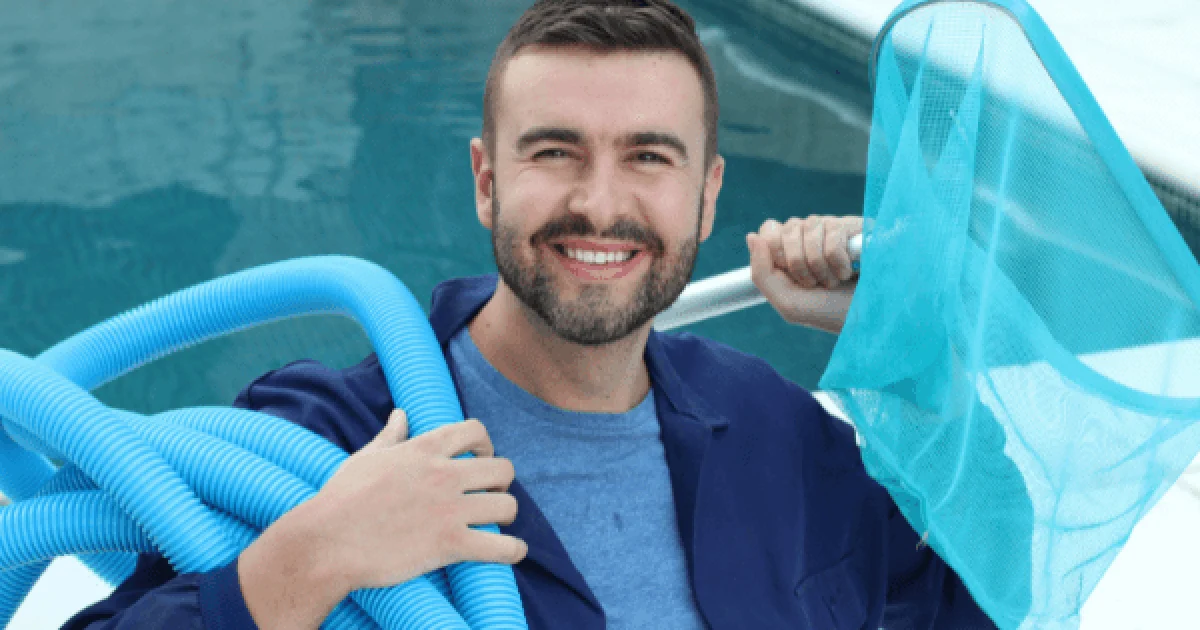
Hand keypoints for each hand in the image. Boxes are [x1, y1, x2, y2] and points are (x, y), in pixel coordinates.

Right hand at [239, 410, 525, 628]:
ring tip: (496, 523)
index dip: (486, 444)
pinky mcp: (450, 544)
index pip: (475, 431)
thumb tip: (400, 415)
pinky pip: (501, 546)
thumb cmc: (341, 499)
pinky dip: (512, 551)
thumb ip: (390, 436)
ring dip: (506, 515)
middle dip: (501, 481)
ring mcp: (450, 509)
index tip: (481, 459)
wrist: (326, 542)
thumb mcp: (366, 458)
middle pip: (502, 468)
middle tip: (490, 494)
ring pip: (507, 505)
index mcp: (424, 450)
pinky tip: (512, 552)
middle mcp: (444, 474)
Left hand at [746, 216, 862, 333]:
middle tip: (815, 284)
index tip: (791, 278)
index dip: (777, 255)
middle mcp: (809, 234)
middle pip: (787, 229)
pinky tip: (849, 272)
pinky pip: (833, 235)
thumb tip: (752, 236)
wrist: (869, 318)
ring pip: (809, 229)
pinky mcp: (855, 226)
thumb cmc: (828, 311)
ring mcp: (832, 227)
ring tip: (834, 281)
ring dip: (821, 267)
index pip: (769, 230)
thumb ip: (762, 272)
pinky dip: (838, 262)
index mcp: (789, 248)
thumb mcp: (787, 301)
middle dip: (799, 266)